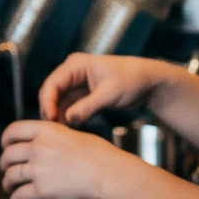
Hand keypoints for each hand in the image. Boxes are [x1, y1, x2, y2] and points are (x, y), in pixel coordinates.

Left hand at [0, 118, 124, 198]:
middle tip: (6, 168)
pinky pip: (20, 195)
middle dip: (4, 163)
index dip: (5, 139)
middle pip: (8, 155)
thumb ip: (50, 137)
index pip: (13, 131)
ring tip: (8, 185)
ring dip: (7, 182)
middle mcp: (39, 148)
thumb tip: (36, 143)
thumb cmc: (98, 155)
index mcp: (46, 131)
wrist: (110, 174)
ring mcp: (39, 169)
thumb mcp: (71, 134)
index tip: (5, 146)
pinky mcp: (43, 189)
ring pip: (11, 175)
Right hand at [36, 51, 171, 126]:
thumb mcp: (109, 94)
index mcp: (76, 65)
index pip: (53, 83)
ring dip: (59, 116)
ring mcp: (77, 85)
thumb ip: (87, 107)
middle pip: (52, 93)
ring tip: (61, 133)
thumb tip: (67, 119)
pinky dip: (68, 118)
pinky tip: (69, 130)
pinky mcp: (83, 96)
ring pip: (59, 102)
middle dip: (51, 111)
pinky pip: (69, 107)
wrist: (150, 82)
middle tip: (53, 130)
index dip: (48, 102)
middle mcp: (73, 73)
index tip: (50, 119)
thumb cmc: (132, 80)